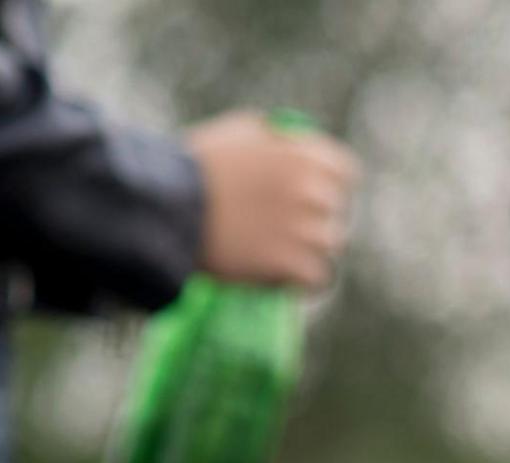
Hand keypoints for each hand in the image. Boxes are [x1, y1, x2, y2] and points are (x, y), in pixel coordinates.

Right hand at [186, 110, 358, 288]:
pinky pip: (316, 278)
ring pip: (328, 245)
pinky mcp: (290, 264)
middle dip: (313, 217)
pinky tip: (284, 279)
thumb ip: (276, 141)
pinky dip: (301, 281)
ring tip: (278, 253)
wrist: (165, 206)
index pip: (344, 173)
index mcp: (304, 155)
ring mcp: (304, 229)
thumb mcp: (237, 134)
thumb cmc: (193, 166)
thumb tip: (296, 145)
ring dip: (308, 249)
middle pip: (334, 210)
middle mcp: (312, 190)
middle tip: (285, 229)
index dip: (328, 184)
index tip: (311, 197)